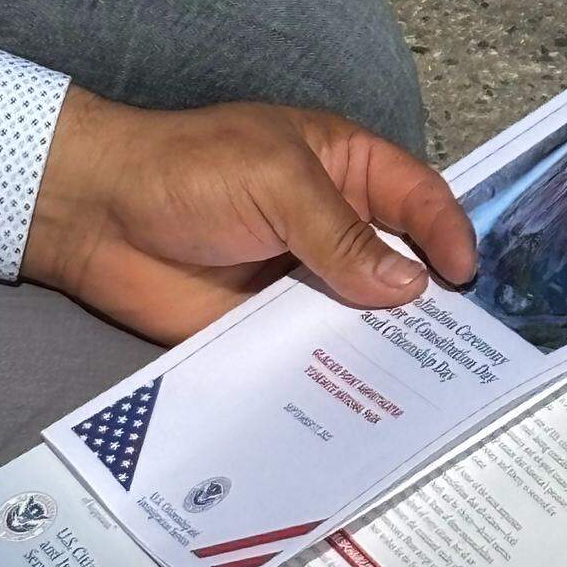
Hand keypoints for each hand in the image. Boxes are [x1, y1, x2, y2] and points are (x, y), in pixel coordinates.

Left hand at [23, 88, 476, 342]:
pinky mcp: (272, 324)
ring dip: (390, 340)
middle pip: (402, 260)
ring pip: (365, 312)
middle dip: (431, 295)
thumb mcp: (278, 184)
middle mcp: (337, 223)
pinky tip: (367, 399)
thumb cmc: (190, 170)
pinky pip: (317, 350)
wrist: (97, 215)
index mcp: (347, 167)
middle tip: (469, 340)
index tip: (466, 275)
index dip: (447, 231)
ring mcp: (306, 276)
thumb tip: (408, 286)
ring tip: (430, 381)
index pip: (418, 196)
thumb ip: (343, 235)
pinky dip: (341, 371)